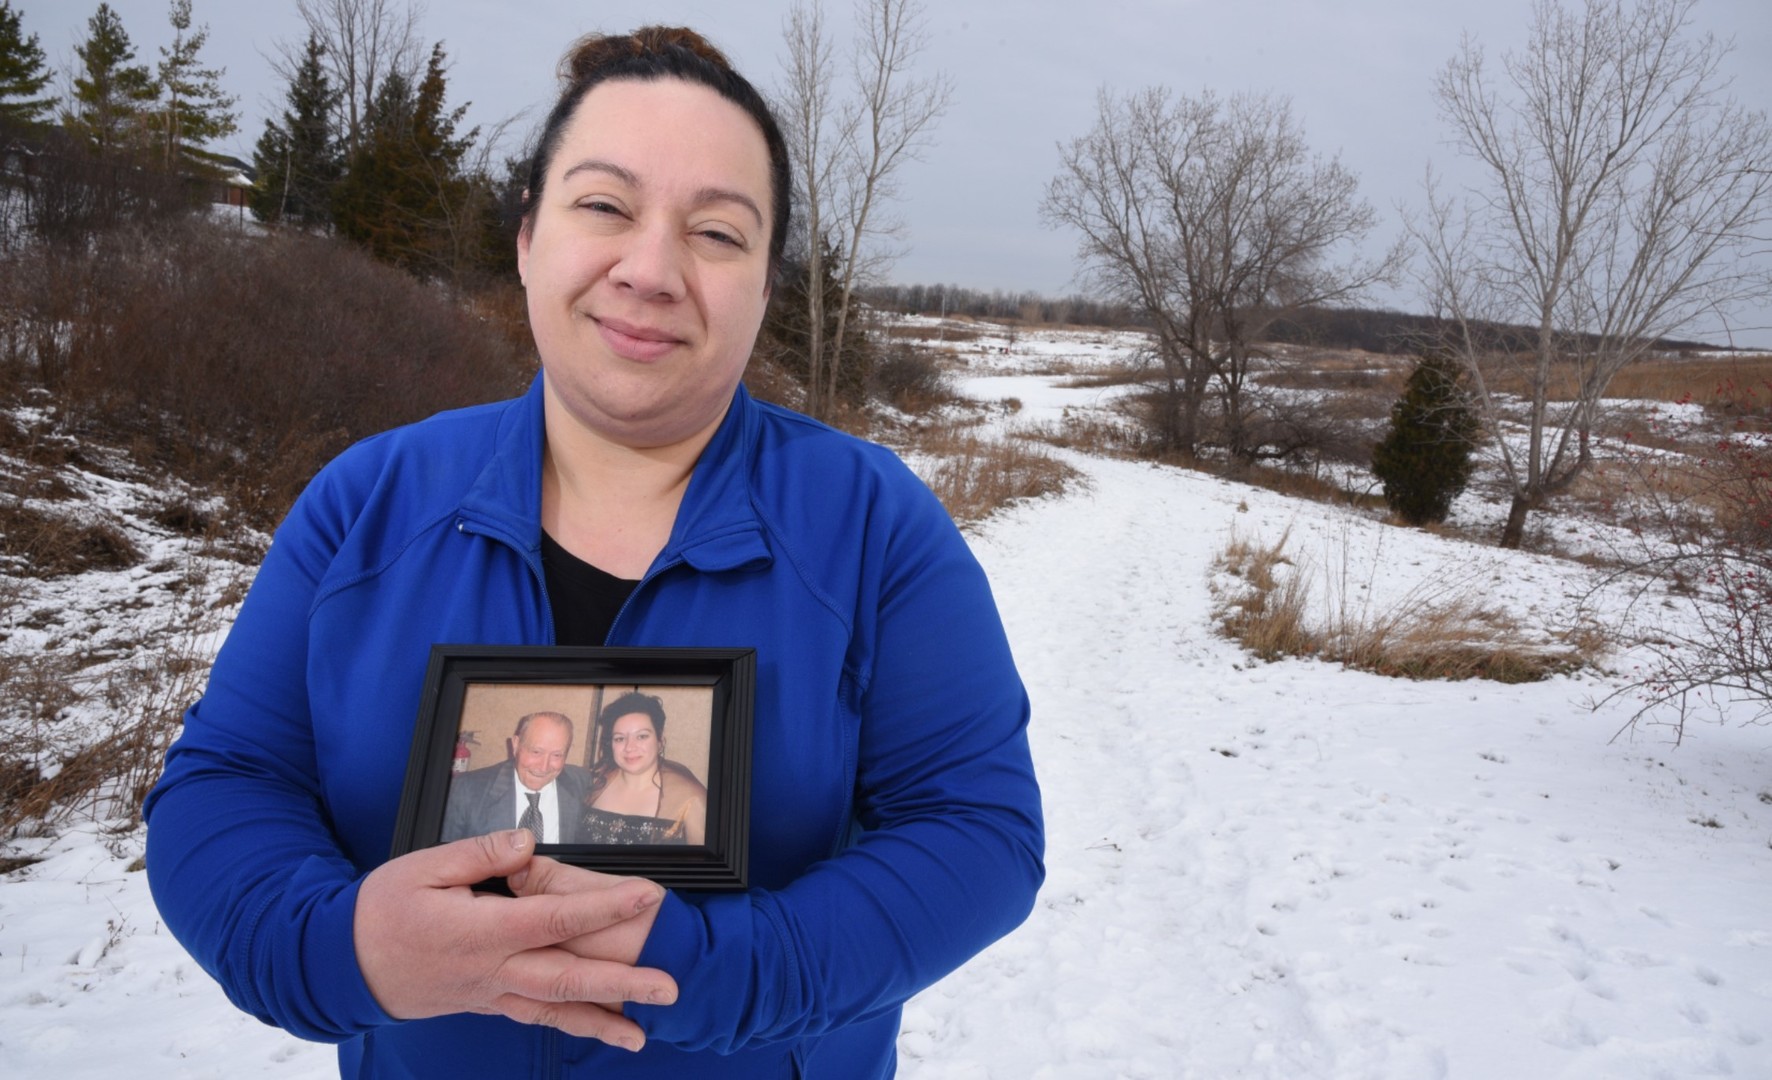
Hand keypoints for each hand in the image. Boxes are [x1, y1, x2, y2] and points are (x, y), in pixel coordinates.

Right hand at [353, 829, 676, 1050]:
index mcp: (482, 931)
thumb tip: (528, 841)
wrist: (343, 967)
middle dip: (622, 983)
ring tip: (642, 1032)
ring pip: (555, 1009)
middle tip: (668, 986)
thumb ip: (482, 853)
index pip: (557, 918)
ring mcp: (491, 992)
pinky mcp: (486, 1003)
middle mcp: (494, 969)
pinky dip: (569, 1025)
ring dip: (602, 1021)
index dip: (606, 907)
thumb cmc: (379, 914)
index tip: (647, 895)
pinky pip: (535, 1017)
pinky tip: (596, 1031)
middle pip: (568, 978)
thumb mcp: (423, 868)